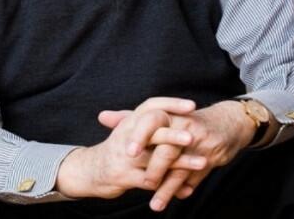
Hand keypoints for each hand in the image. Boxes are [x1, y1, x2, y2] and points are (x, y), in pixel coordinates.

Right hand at [55, 97, 200, 198]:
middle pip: (152, 131)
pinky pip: (152, 181)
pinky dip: (171, 186)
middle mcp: (126, 135)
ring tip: (202, 162)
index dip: (171, 104)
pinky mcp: (125, 176)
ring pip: (156, 159)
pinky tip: (188, 188)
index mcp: (130, 121)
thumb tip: (171, 108)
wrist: (91, 170)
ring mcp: (125, 157)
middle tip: (194, 136)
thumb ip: (148, 120)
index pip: (151, 106)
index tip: (193, 105)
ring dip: (181, 162)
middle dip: (174, 135)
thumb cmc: (116, 149)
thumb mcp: (128, 129)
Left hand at [100, 100, 256, 211]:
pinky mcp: (212, 159)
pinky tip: (175, 198)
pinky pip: (195, 178)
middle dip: (155, 169)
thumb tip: (101, 117)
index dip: (140, 137)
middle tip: (142, 183)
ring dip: (168, 189)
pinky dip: (184, 189)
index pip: (152, 121)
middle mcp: (186, 128)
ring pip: (181, 170)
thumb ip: (130, 118)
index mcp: (170, 115)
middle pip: (168, 149)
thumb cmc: (186, 119)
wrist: (227, 123)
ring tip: (155, 204)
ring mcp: (200, 145)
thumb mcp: (161, 115)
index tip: (128, 153)